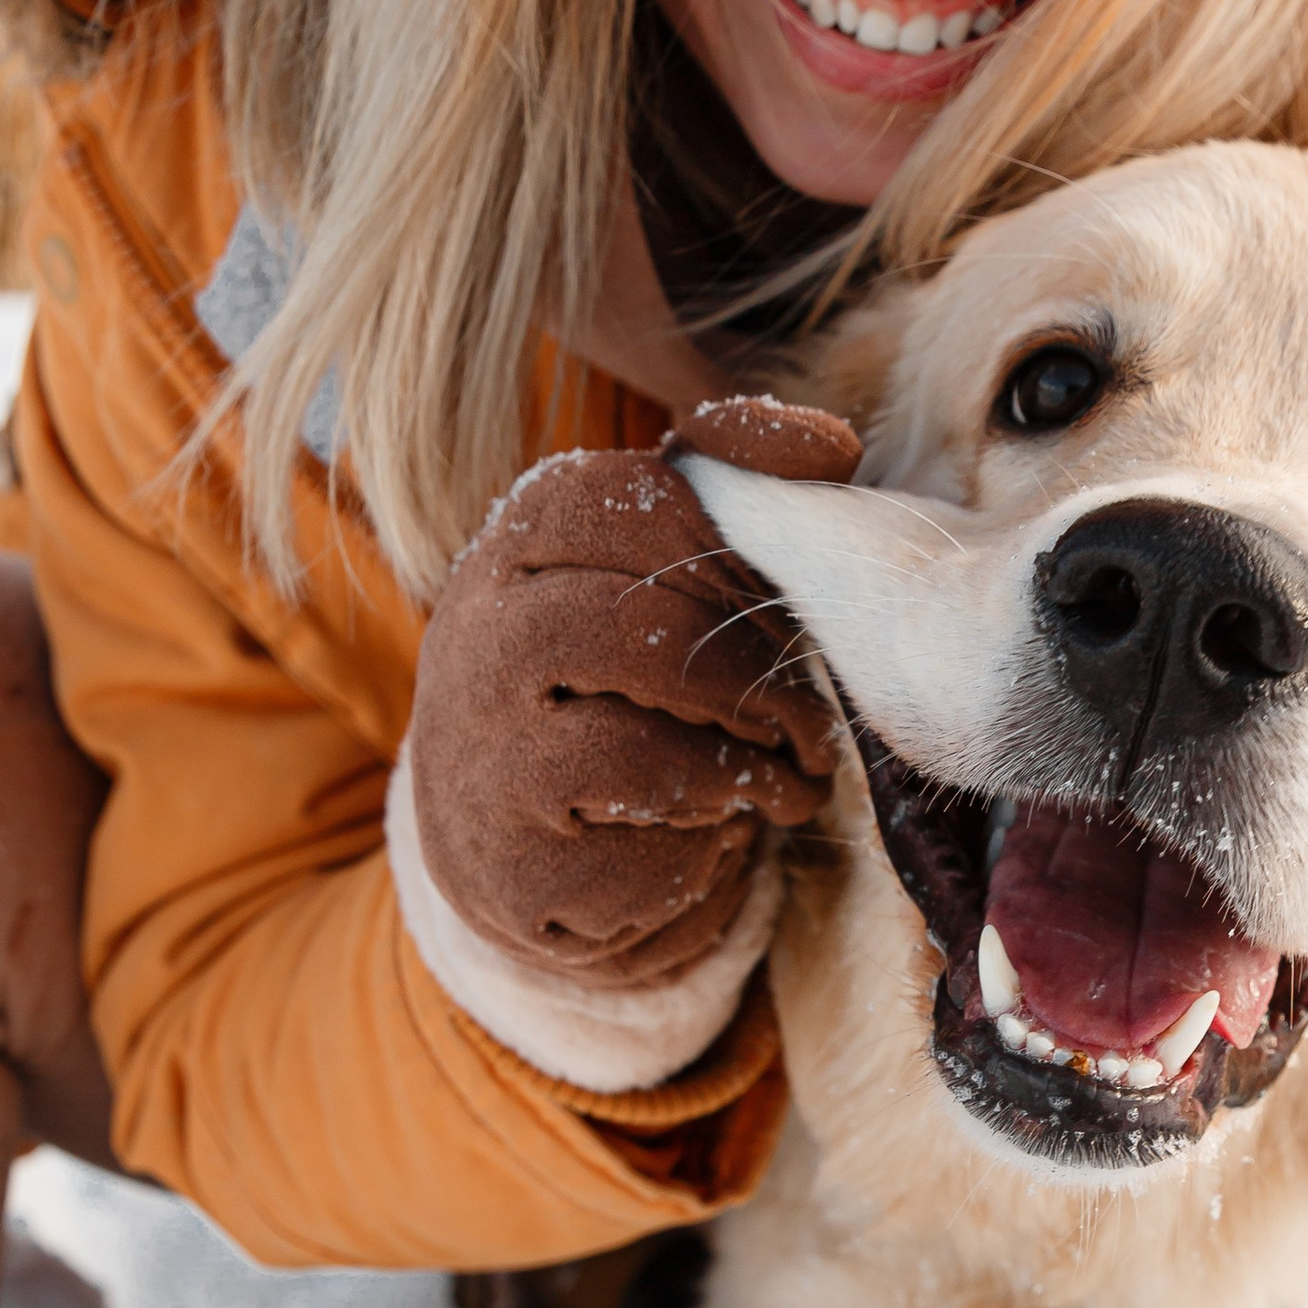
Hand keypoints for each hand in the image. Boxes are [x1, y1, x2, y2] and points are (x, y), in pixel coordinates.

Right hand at [406, 398, 858, 992]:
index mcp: (514, 544)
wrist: (512, 836)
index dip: (732, 548)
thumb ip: (725, 482)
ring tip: (796, 773)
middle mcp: (478, 639)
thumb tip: (830, 443)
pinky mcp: (510, 864)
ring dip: (742, 764)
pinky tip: (732, 825)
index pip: (624, 502)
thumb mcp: (648, 562)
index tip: (794, 600)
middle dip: (754, 673)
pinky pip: (627, 848)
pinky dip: (704, 837)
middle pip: (634, 629)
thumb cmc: (612, 672)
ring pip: (627, 750)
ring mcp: (483, 756)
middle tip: (811, 713)